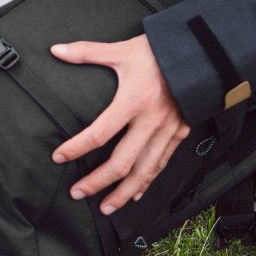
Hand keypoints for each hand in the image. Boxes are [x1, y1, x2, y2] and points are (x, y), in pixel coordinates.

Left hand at [49, 35, 189, 214]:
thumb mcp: (120, 50)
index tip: (59, 157)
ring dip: (123, 192)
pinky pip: (162, 164)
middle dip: (98, 183)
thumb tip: (56, 49)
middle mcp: (151, 121)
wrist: (199, 53)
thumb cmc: (158, 52)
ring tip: (106, 206)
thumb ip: (86, 52)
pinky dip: (147, 182)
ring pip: (144, 172)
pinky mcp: (180, 133)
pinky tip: (135, 193)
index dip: (76, 148)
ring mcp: (167, 130)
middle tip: (78, 193)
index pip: (98, 133)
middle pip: (122, 163)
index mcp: (132, 102)